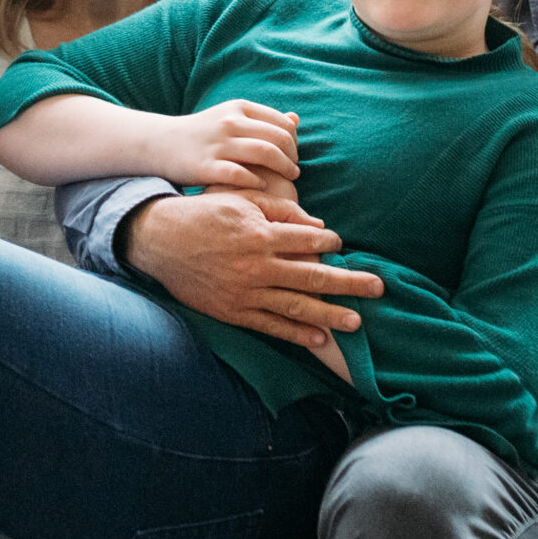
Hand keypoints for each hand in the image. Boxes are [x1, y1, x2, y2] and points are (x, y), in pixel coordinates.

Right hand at [122, 190, 382, 350]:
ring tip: (357, 321)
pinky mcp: (233, 311)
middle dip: (349, 283)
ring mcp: (245, 293)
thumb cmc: (203, 214)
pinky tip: (319, 338)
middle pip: (312, 277)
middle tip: (378, 288)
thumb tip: (317, 227)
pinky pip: (270, 325)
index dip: (329, 243)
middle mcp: (257, 267)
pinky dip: (296, 333)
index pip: (308, 241)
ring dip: (330, 314)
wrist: (159, 240)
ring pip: (296, 306)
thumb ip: (279, 210)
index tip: (341, 245)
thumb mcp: (240, 200)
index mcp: (260, 235)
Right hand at [150, 101, 299, 191]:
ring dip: (284, 168)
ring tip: (288, 179)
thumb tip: (296, 120)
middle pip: (279, 139)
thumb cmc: (203, 133)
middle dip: (292, 157)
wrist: (161, 142)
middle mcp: (230, 122)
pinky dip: (257, 181)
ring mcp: (218, 144)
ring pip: (266, 154)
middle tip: (293, 170)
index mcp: (239, 108)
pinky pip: (242, 175)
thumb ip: (262, 119)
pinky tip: (261, 186)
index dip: (294, 141)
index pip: (282, 123)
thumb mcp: (230, 116)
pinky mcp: (207, 166)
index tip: (292, 155)